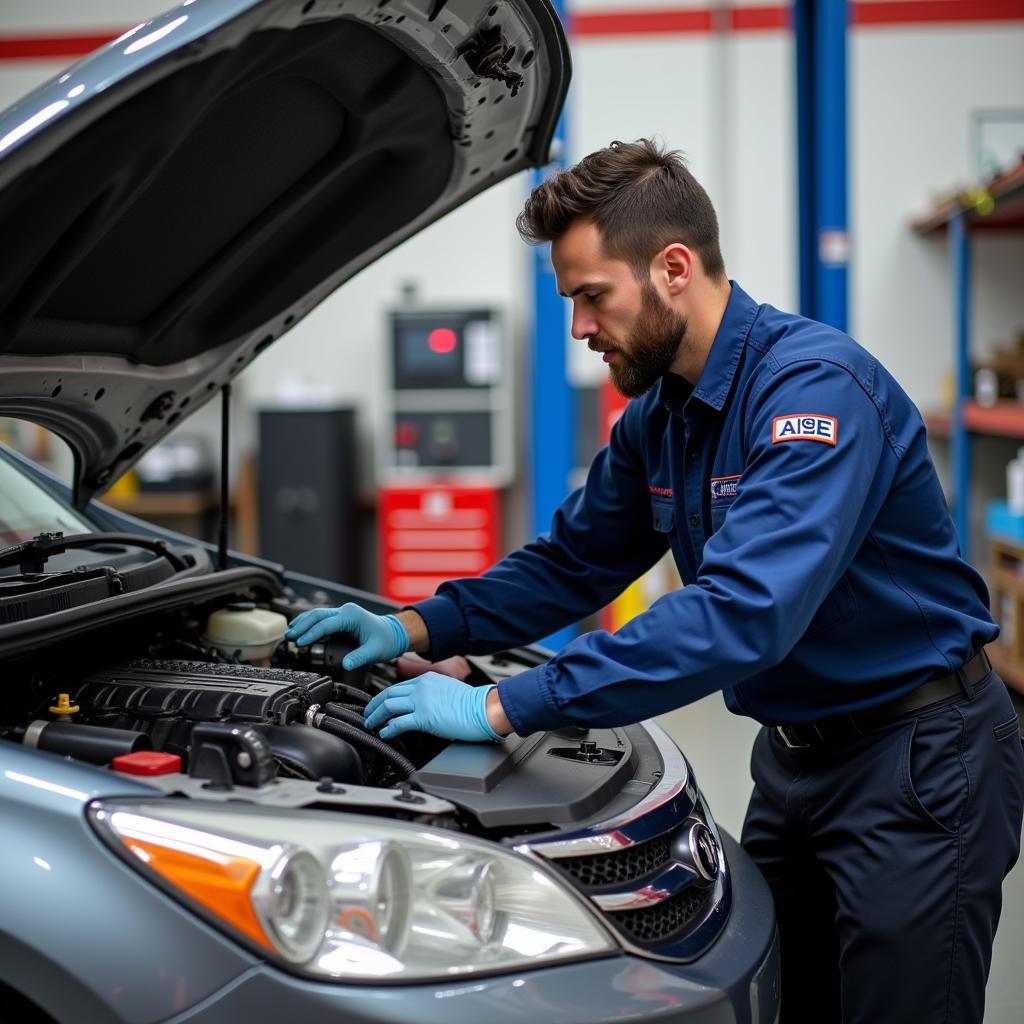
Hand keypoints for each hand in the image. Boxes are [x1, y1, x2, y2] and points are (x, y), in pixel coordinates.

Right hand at [285, 603, 407, 669]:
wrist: (394, 633)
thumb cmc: (386, 640)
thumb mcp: (375, 651)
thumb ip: (359, 657)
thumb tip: (346, 664)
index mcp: (352, 616)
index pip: (326, 624)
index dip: (311, 634)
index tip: (300, 643)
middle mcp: (346, 611)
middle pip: (317, 616)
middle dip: (302, 626)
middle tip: (289, 637)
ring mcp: (343, 613)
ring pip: (317, 615)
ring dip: (303, 623)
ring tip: (289, 633)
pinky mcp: (341, 619)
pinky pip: (322, 619)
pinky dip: (310, 624)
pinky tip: (300, 629)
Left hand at [363, 672, 504, 741]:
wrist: (483, 709)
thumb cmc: (471, 703)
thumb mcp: (447, 690)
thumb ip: (431, 694)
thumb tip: (421, 705)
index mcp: (427, 679)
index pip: (398, 686)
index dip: (384, 697)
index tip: (378, 705)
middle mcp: (421, 687)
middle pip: (388, 694)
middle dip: (373, 706)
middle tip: (367, 714)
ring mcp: (421, 702)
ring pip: (388, 706)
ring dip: (376, 716)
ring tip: (371, 725)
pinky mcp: (424, 717)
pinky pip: (398, 723)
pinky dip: (388, 729)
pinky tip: (384, 733)